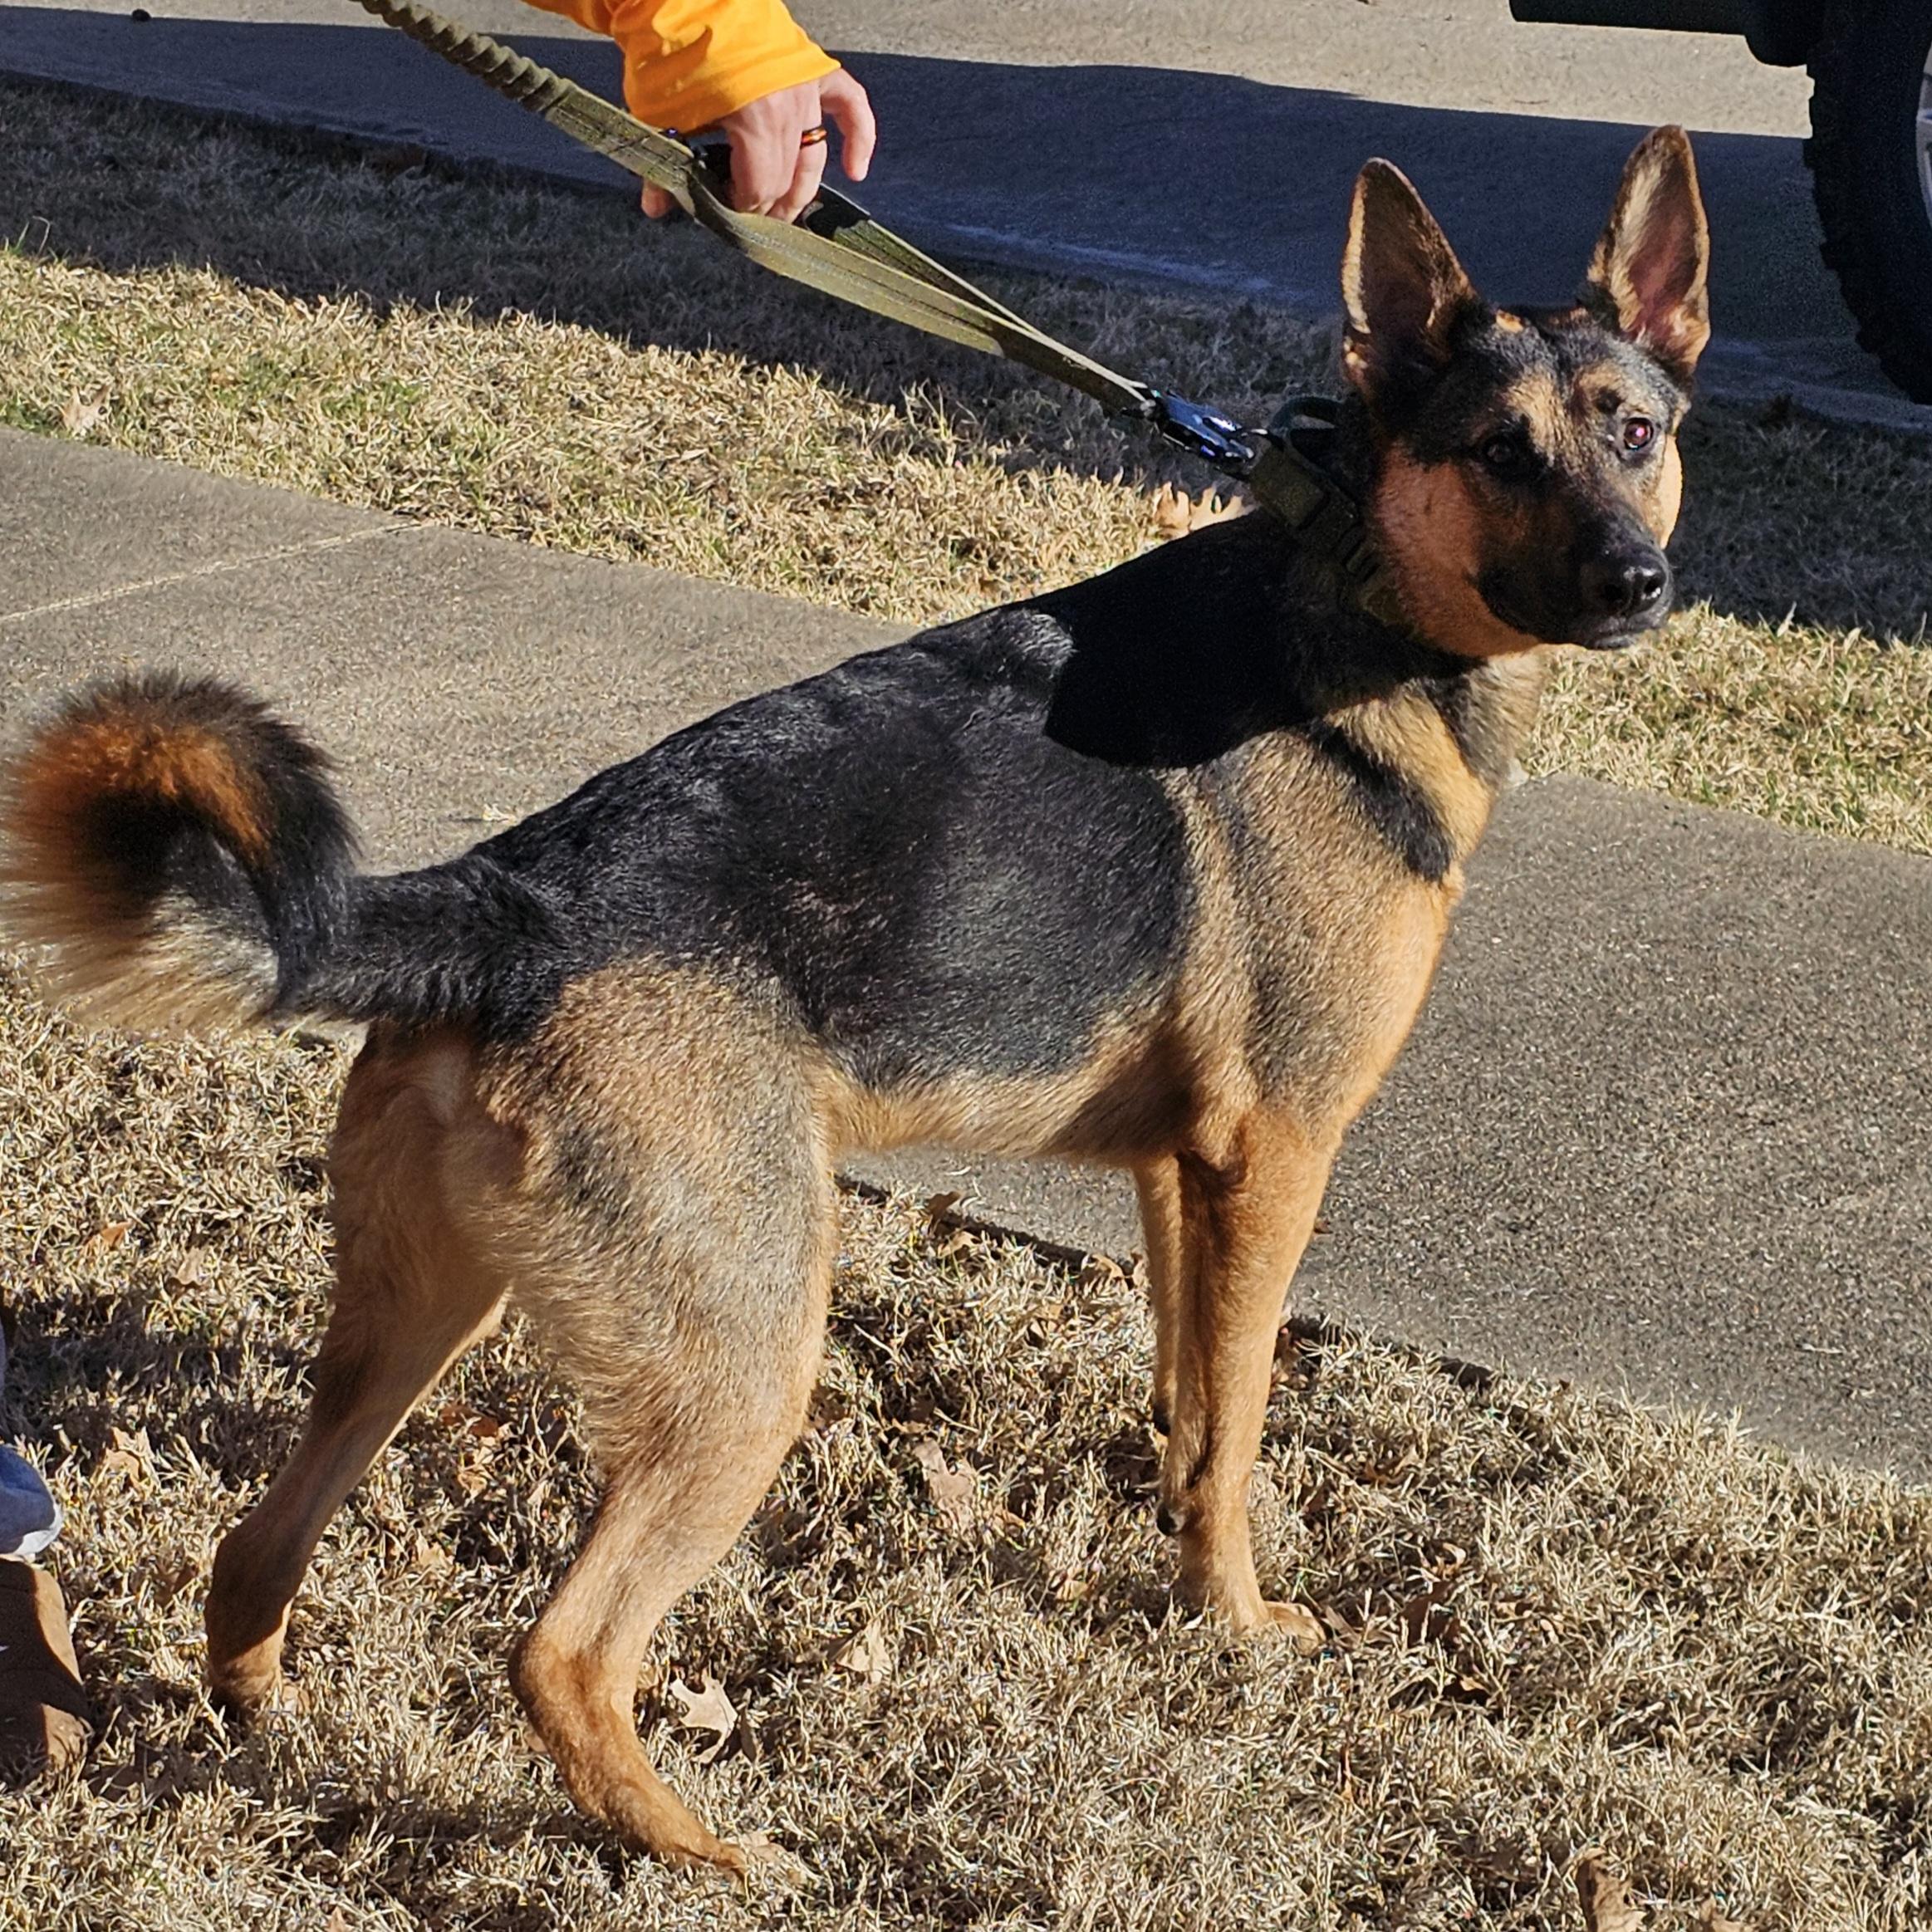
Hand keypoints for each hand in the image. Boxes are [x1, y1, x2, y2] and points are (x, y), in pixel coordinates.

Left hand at [642, 69, 875, 224]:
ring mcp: (806, 88)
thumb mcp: (657, 114)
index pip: (760, 188)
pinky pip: (850, 107)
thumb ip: (664, 165)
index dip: (743, 208)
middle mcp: (789, 108)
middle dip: (769, 205)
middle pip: (786, 178)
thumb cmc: (669, 50)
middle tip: (751, 218)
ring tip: (786, 209)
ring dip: (800, 188)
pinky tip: (855, 171)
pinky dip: (859, 140)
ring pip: (812, 156)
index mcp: (754, 122)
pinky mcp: (815, 70)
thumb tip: (657, 206)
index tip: (725, 211)